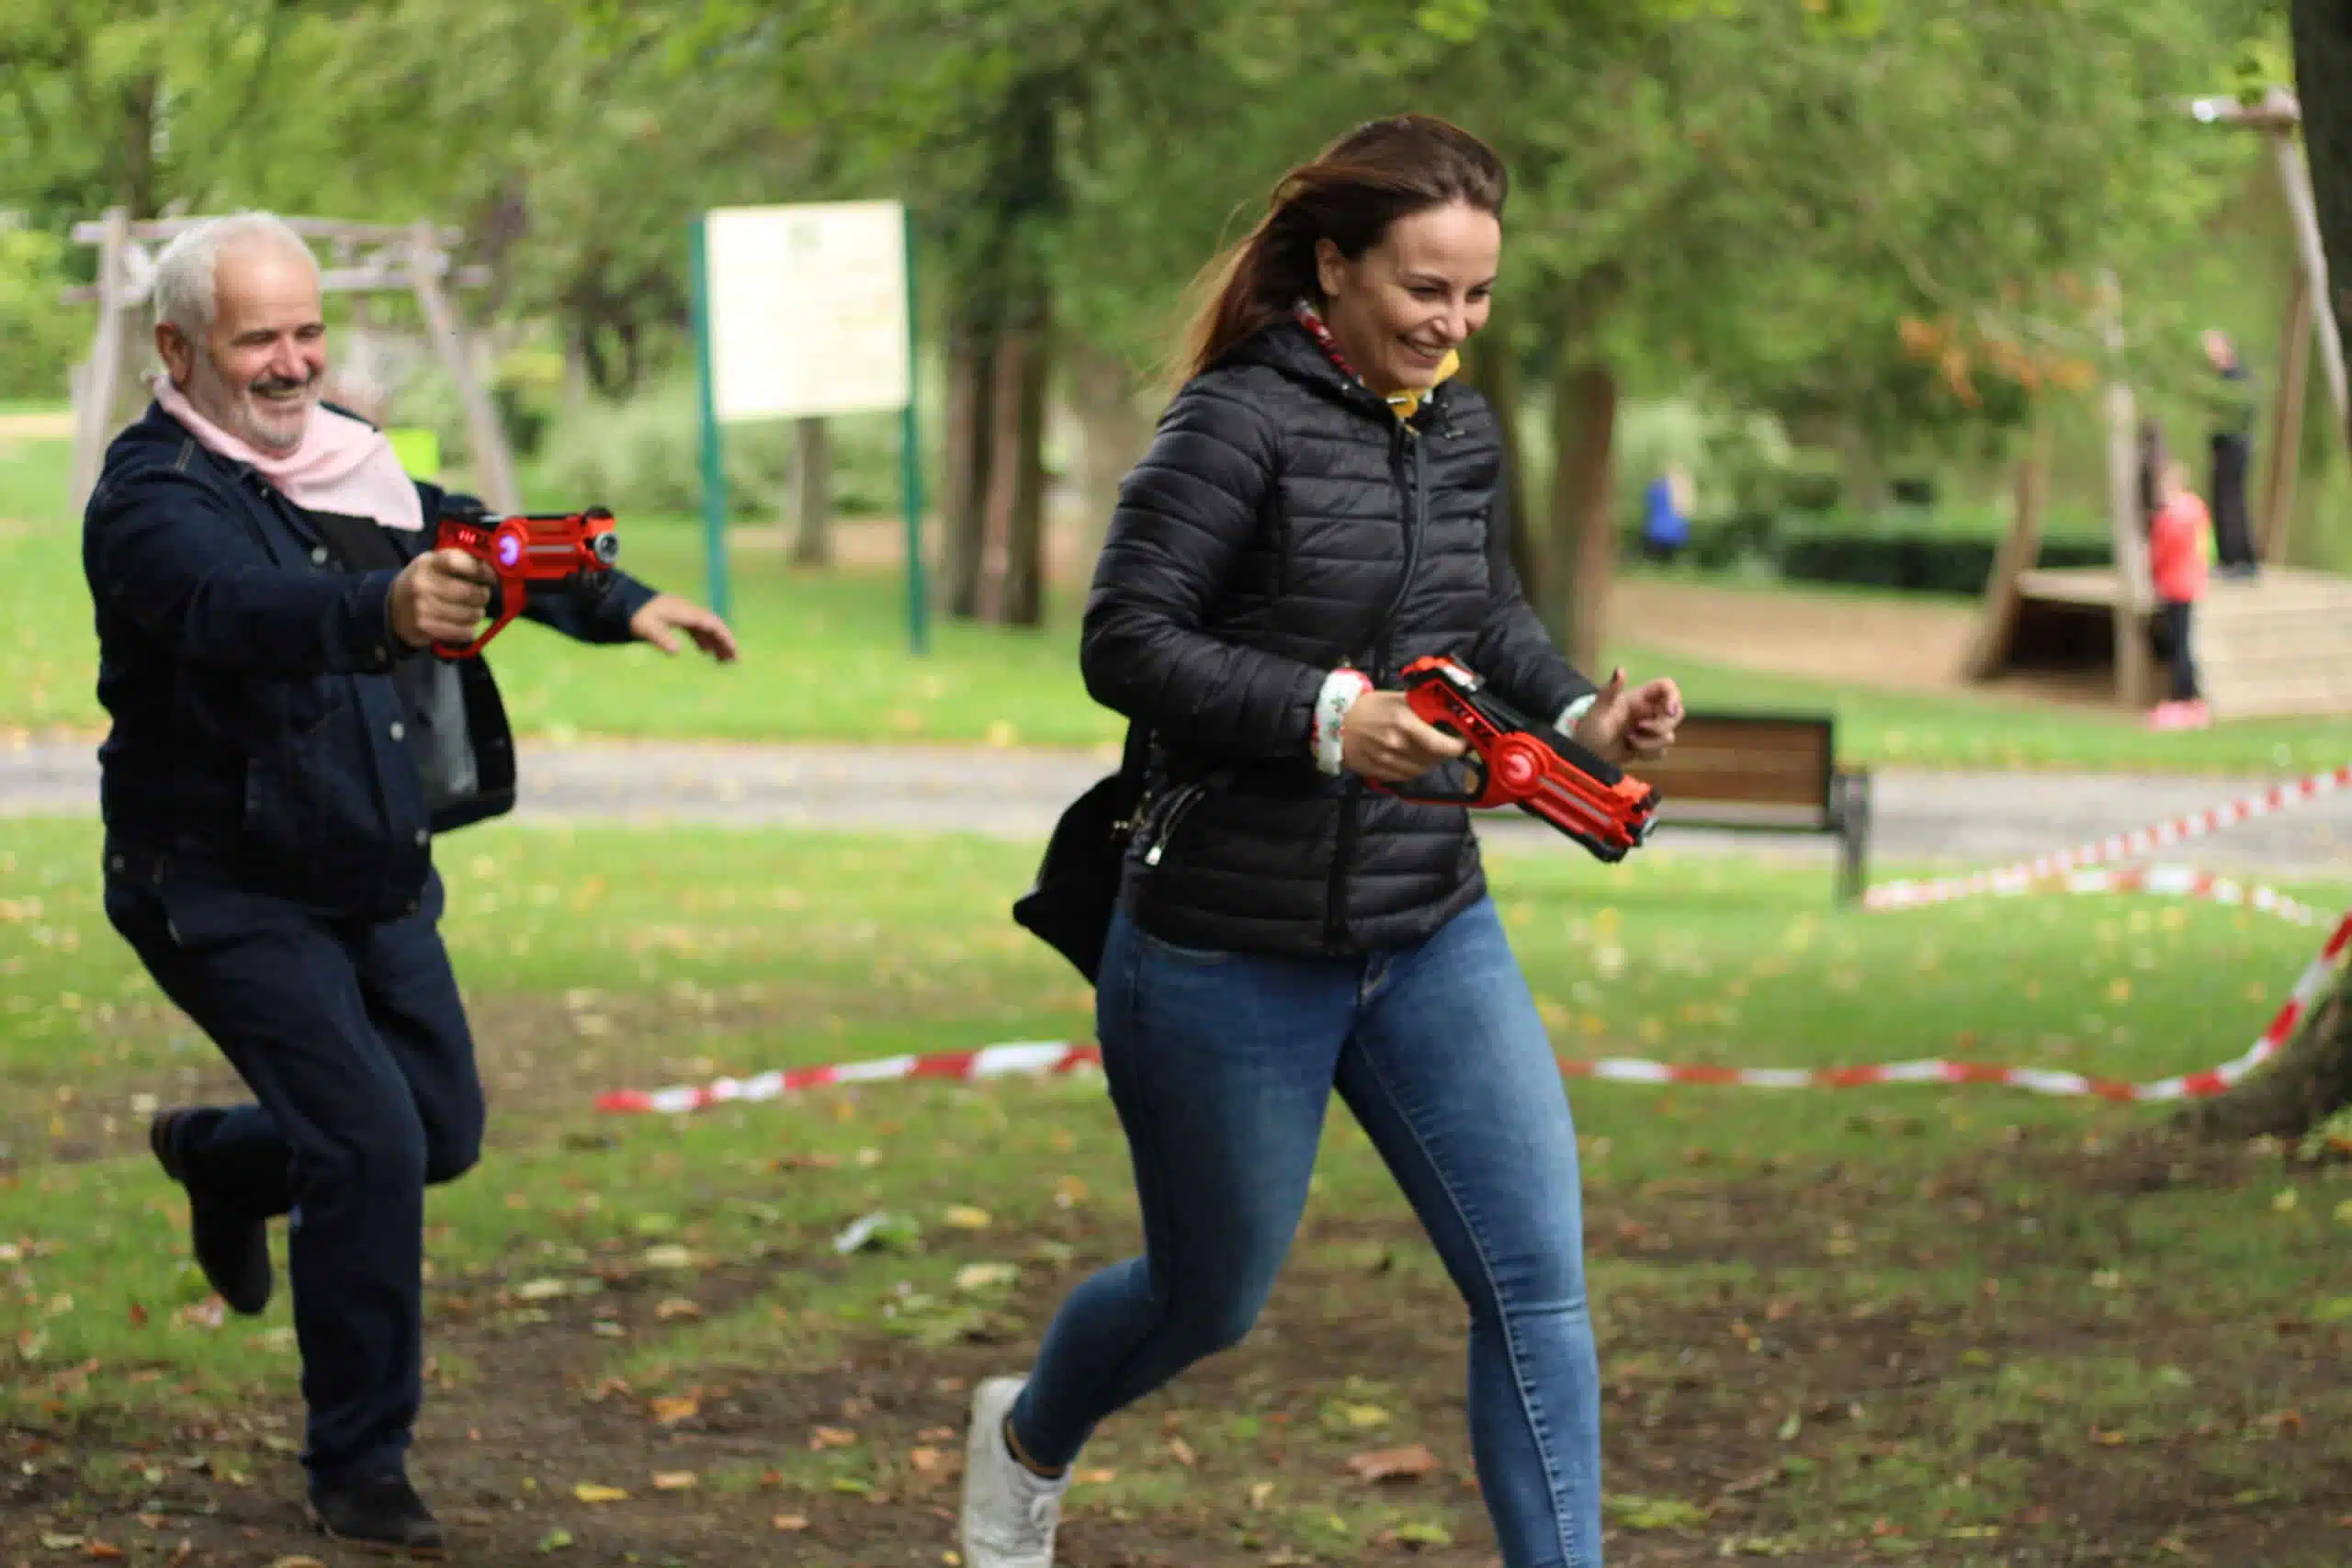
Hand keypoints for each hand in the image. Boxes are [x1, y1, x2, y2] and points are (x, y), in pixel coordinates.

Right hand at [390, 549, 495, 647]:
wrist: (393, 606)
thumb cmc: (423, 580)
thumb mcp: (434, 563)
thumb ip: (461, 561)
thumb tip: (493, 568)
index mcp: (427, 563)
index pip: (457, 561)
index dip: (480, 569)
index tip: (491, 577)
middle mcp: (422, 584)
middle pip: (467, 592)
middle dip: (483, 595)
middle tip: (483, 596)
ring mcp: (422, 608)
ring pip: (468, 614)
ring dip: (477, 613)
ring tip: (475, 611)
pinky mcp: (425, 628)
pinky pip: (461, 632)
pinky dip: (469, 629)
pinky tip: (466, 625)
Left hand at [628, 594, 738, 661]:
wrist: (625, 600)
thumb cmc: (637, 615)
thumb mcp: (647, 628)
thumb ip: (662, 639)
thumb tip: (676, 652)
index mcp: (686, 612)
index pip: (712, 624)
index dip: (725, 637)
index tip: (733, 652)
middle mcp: (689, 611)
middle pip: (714, 625)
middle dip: (725, 641)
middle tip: (733, 661)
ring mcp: (684, 613)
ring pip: (706, 627)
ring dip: (716, 642)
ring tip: (722, 660)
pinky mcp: (678, 616)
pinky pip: (697, 628)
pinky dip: (704, 639)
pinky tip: (705, 651)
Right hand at [1341, 689, 1467, 781]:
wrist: (1335, 722)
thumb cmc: (1369, 706)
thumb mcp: (1397, 698)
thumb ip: (1423, 707)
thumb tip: (1450, 714)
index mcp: (1405, 723)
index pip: (1443, 745)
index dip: (1458, 747)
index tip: (1462, 742)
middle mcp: (1398, 745)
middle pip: (1434, 760)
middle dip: (1444, 753)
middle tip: (1444, 745)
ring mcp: (1386, 761)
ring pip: (1421, 771)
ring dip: (1429, 763)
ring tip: (1426, 752)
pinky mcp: (1377, 773)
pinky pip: (1405, 777)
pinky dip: (1413, 770)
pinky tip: (1409, 759)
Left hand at [1572, 667, 1683, 763]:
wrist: (1585, 755)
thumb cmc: (1590, 728)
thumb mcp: (1598, 710)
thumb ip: (1610, 690)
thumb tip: (1619, 669)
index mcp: (1639, 698)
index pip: (1667, 687)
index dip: (1674, 696)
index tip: (1668, 712)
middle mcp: (1648, 712)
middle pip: (1676, 713)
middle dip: (1662, 726)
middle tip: (1639, 729)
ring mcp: (1650, 730)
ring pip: (1669, 736)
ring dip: (1650, 743)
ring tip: (1629, 740)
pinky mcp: (1649, 747)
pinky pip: (1661, 751)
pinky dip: (1648, 754)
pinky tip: (1632, 751)